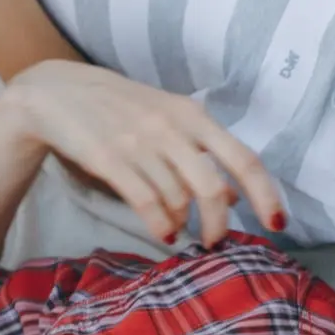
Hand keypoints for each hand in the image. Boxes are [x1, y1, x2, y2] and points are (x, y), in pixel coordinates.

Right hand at [0, 61, 286, 243]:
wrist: (56, 92)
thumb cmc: (121, 109)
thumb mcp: (169, 119)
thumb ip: (204, 153)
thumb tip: (238, 197)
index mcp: (193, 115)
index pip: (244, 159)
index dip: (266, 195)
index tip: (278, 225)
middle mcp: (172, 128)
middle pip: (213, 189)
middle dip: (219, 225)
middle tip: (215, 242)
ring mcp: (140, 142)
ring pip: (178, 199)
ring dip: (183, 224)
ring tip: (177, 229)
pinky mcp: (109, 159)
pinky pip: (145, 202)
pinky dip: (160, 224)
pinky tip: (162, 233)